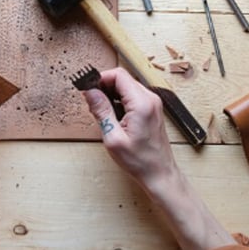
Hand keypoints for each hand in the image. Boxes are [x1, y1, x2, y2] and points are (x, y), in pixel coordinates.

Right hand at [81, 67, 234, 249]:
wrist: (160, 174)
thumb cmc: (140, 161)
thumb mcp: (113, 138)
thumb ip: (101, 111)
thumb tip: (90, 92)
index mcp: (141, 103)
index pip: (118, 75)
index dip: (100, 79)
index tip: (88, 90)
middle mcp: (150, 99)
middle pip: (122, 79)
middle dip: (104, 87)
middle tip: (92, 104)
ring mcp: (153, 103)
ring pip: (126, 87)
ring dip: (111, 95)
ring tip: (103, 114)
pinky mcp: (152, 109)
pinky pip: (132, 96)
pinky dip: (120, 101)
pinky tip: (113, 117)